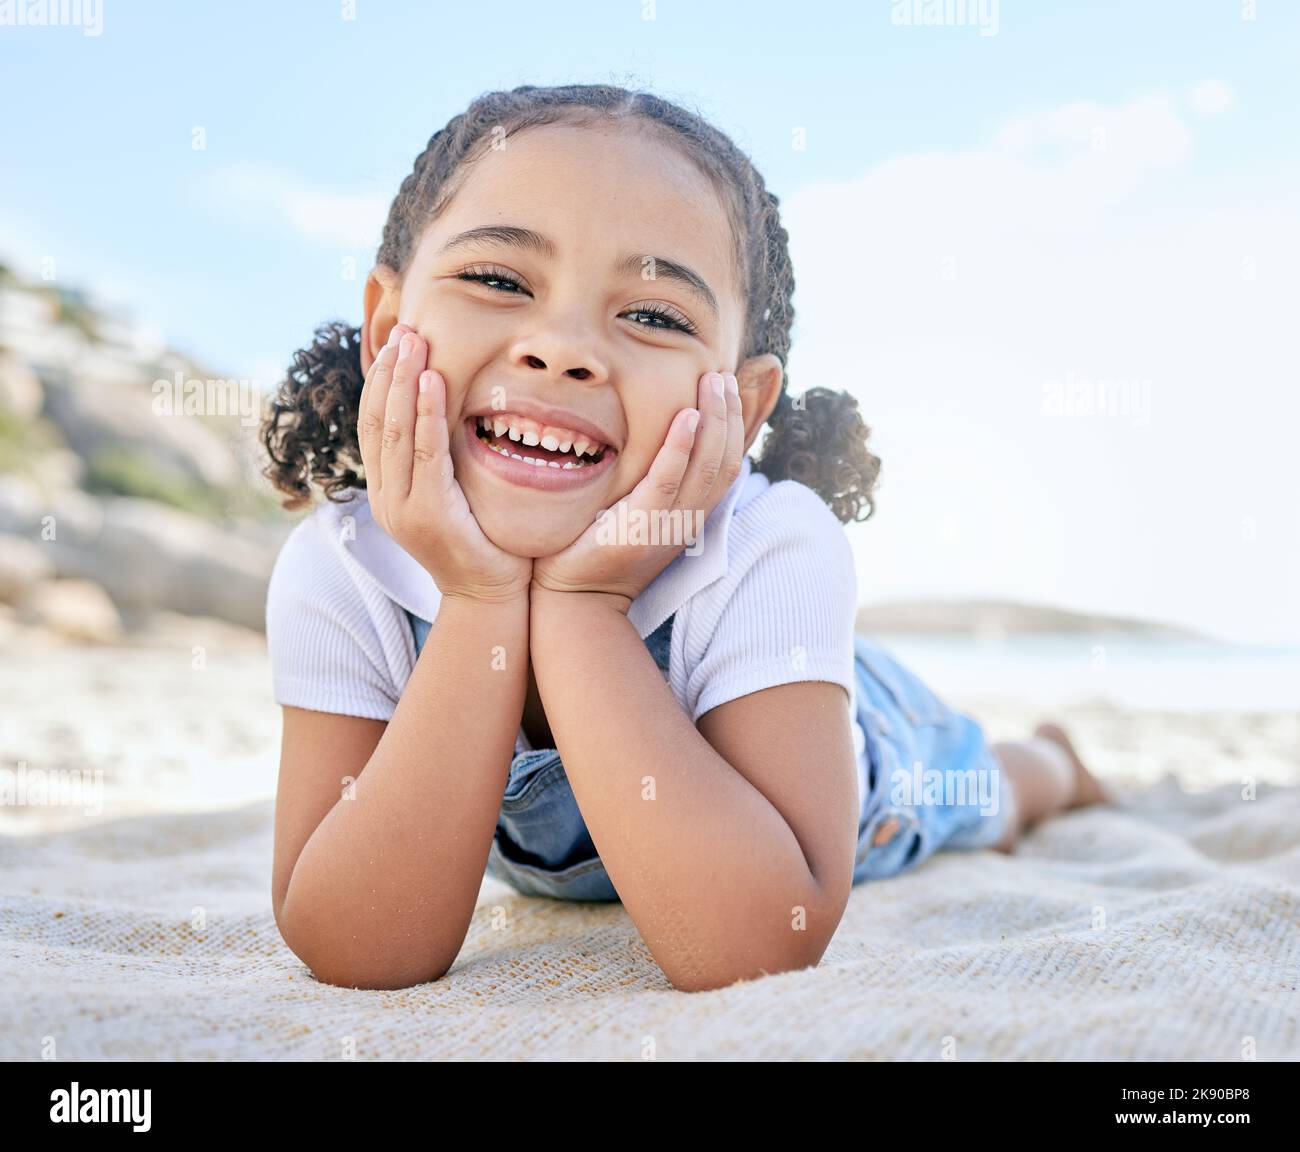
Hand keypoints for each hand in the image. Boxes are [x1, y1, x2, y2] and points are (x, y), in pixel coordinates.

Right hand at [358, 323, 532, 602]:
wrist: (491, 597)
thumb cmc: (483, 542)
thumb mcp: (455, 495)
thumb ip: (442, 460)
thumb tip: (449, 413)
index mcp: (387, 491)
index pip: (373, 424)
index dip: (381, 380)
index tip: (396, 341)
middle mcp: (385, 498)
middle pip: (376, 420)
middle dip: (389, 370)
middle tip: (405, 328)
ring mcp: (402, 508)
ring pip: (394, 431)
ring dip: (403, 381)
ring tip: (415, 342)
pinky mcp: (427, 514)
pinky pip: (424, 453)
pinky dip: (425, 413)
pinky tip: (432, 382)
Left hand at [530, 370, 742, 610]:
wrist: (574, 599)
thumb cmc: (595, 550)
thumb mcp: (634, 512)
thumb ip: (648, 482)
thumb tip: (654, 443)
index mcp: (690, 515)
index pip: (728, 464)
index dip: (734, 424)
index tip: (726, 386)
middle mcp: (688, 519)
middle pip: (725, 459)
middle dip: (729, 412)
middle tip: (721, 374)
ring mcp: (668, 523)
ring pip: (707, 465)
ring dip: (714, 418)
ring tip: (712, 382)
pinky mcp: (642, 525)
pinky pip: (668, 480)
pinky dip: (681, 447)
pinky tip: (686, 416)